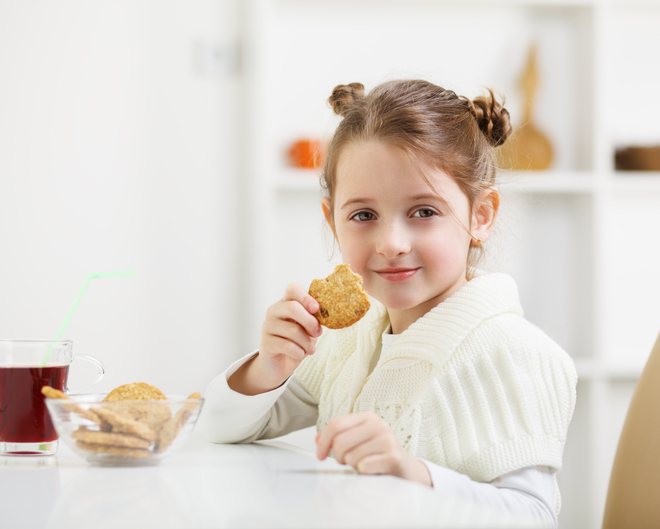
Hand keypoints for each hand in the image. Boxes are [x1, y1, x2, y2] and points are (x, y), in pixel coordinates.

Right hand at [256, 282, 321, 387]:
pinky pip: (287, 346)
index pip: (292, 289)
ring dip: (307, 342)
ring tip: (311, 349)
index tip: (316, 309)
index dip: (306, 297)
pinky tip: (300, 354)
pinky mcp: (266, 342)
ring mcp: (267, 326)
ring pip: (292, 330)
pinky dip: (299, 352)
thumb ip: (314, 319)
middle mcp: (274, 311)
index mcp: (285, 302)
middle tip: (318, 333)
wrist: (281, 363)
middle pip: (292, 308)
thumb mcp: (308, 327)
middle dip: (310, 322)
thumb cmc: (297, 341)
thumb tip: (326, 315)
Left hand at [315, 411, 431, 486]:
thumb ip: (339, 437)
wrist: (406, 470)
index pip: (336, 424)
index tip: (320, 455)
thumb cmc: (380, 455)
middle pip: (340, 441)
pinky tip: (372, 470)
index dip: (323, 441)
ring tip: (364, 464)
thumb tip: (317, 439)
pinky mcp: (393, 457)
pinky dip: (364, 473)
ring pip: (351, 456)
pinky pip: (364, 467)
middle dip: (338, 457)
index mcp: (368, 418)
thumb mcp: (359, 441)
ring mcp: (387, 440)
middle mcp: (378, 425)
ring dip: (354, 466)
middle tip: (346, 462)